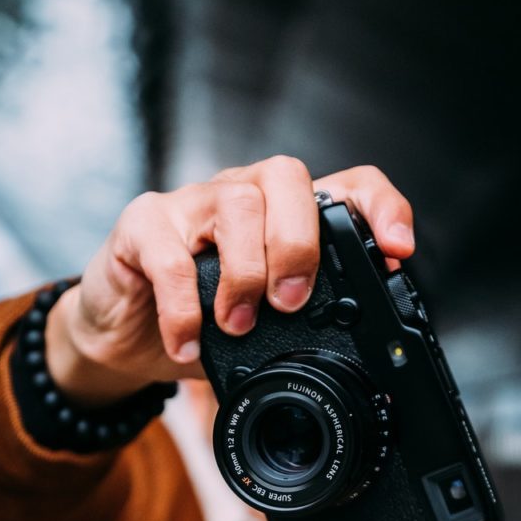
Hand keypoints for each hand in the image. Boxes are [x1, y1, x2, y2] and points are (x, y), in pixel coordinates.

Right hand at [44, 156, 414, 405]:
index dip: (379, 207)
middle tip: (291, 302)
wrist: (124, 338)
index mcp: (284, 216)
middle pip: (286, 177)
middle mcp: (242, 196)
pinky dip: (184, 306)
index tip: (396, 251)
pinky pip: (169, 253)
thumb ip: (308, 323)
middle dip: (299, 242)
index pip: (346, 184)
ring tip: (238, 325)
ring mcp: (191, 205)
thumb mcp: (268, 328)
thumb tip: (359, 343)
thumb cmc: (203, 321)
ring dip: (245, 273)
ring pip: (236, 204)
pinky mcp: (142, 226)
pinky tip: (189, 342)